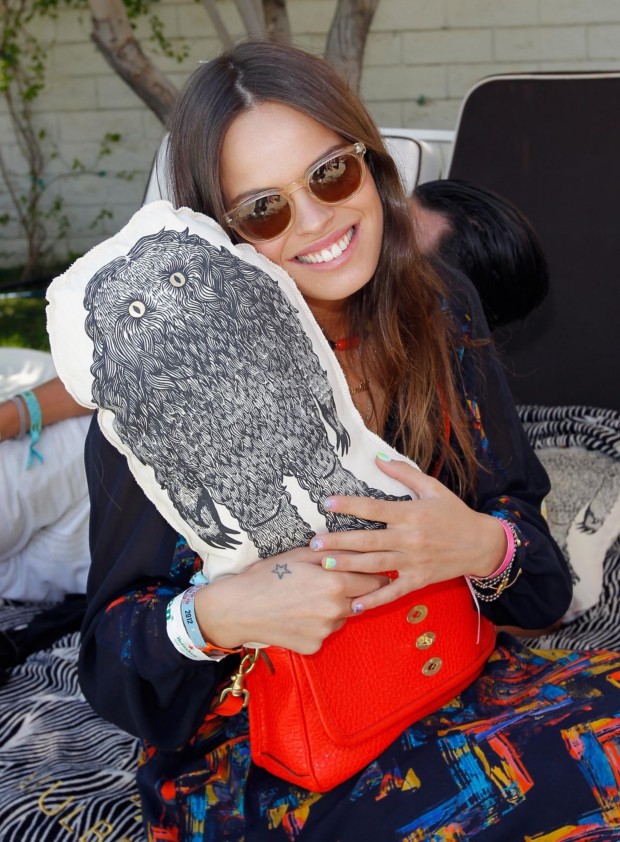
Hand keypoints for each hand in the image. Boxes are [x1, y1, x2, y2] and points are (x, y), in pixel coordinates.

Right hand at [194, 546, 388, 653]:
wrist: (238, 608)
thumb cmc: (268, 575)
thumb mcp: (301, 554)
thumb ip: (336, 552)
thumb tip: (363, 548)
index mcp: (335, 584)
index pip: (375, 581)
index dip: (373, 574)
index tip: (367, 571)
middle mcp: (336, 610)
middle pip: (363, 601)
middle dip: (355, 592)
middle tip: (333, 584)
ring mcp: (325, 632)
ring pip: (344, 617)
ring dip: (337, 608)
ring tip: (309, 598)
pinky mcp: (314, 646)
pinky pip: (325, 632)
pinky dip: (318, 624)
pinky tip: (299, 615)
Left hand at [309, 455, 505, 611]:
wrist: (481, 543)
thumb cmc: (454, 513)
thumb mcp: (432, 487)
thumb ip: (404, 473)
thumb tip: (377, 458)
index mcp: (410, 514)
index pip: (373, 508)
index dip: (349, 505)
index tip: (326, 503)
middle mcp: (409, 538)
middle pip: (368, 540)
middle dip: (339, 541)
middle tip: (314, 543)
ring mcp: (413, 561)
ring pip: (375, 565)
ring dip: (348, 566)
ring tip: (324, 565)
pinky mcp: (418, 580)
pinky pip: (393, 592)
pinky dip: (374, 600)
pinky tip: (354, 605)